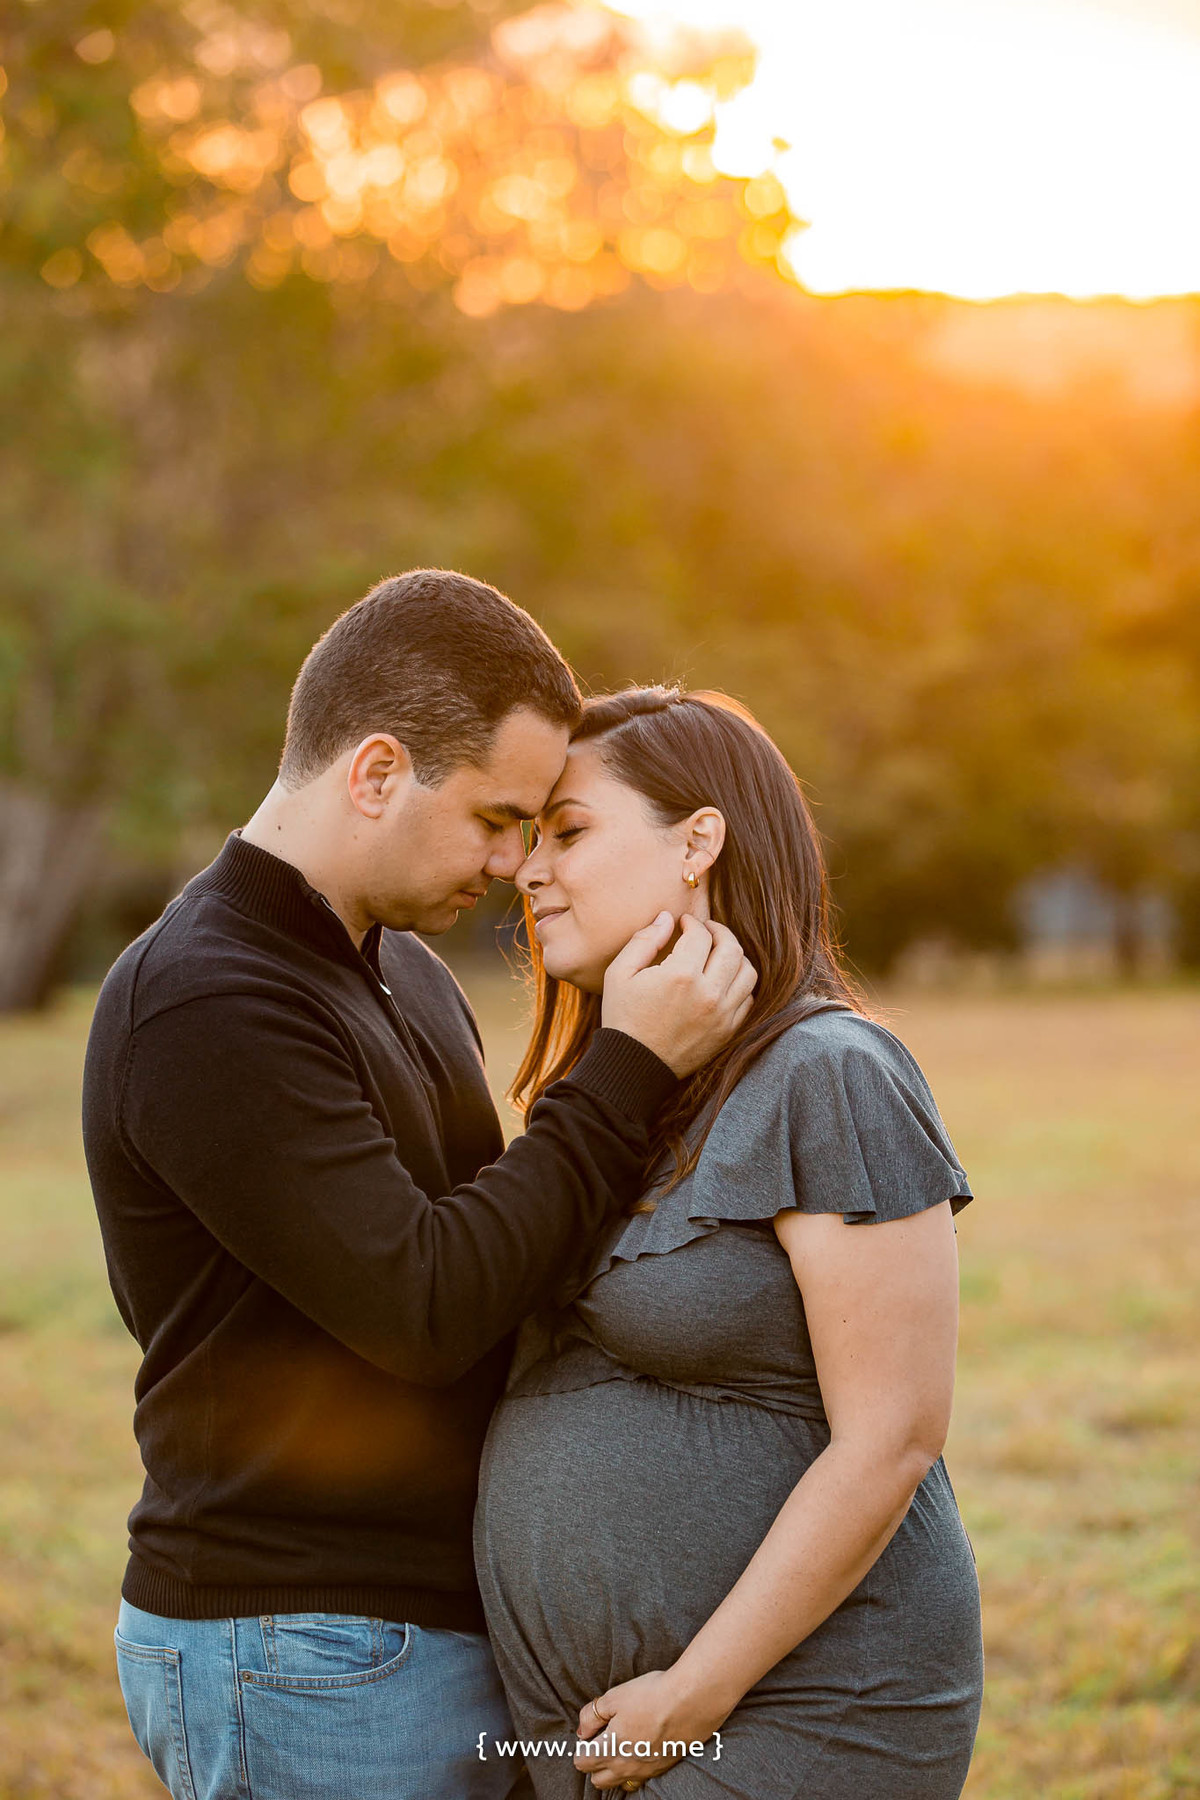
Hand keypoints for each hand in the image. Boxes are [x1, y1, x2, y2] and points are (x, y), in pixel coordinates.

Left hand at [573, 1670, 717, 1789]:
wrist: (692, 1700)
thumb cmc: (652, 1695)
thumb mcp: (615, 1697)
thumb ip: (592, 1716)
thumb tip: (582, 1730)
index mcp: (610, 1750)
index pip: (582, 1762)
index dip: (582, 1746)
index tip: (591, 1731)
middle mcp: (627, 1767)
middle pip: (599, 1780)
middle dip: (595, 1763)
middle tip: (603, 1739)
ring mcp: (647, 1771)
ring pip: (621, 1783)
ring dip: (615, 1770)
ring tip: (623, 1745)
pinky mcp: (664, 1768)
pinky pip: (643, 1778)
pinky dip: (637, 1769)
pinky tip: (644, 1746)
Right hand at [600, 913, 757, 1077]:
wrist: (633, 1065)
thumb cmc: (623, 1017)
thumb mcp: (619, 974)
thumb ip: (644, 941)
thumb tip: (667, 918)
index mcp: (680, 975)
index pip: (700, 934)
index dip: (692, 922)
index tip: (684, 922)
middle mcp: (707, 993)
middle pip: (732, 948)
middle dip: (720, 932)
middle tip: (707, 930)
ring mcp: (721, 1014)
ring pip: (747, 972)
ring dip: (735, 956)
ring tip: (719, 953)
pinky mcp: (727, 1031)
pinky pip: (747, 999)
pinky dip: (740, 984)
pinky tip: (723, 980)